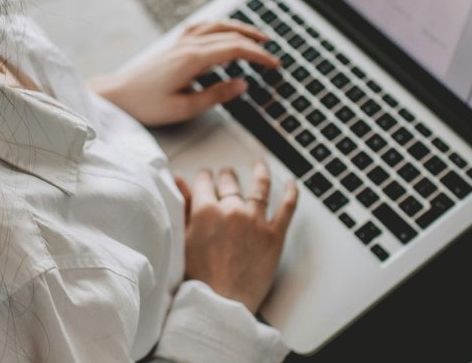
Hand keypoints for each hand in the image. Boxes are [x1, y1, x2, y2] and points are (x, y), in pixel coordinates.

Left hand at [90, 20, 279, 126]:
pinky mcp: (174, 45)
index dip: (258, 56)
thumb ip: (216, 95)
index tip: (274, 64)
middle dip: (255, 42)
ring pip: (216, 26)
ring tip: (257, 36)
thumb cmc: (146, 105)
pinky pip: (202, 27)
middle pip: (229, 35)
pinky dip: (219, 26)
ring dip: (240, 28)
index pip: (235, 49)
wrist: (117, 95)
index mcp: (193, 59)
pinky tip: (224, 30)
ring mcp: (180, 42)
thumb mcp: (184, 108)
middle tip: (272, 53)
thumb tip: (242, 84)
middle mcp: (187, 45)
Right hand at [175, 159, 299, 312]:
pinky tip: (292, 184)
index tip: (205, 178)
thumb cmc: (198, 279)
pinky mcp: (274, 236)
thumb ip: (182, 207)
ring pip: (260, 186)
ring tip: (259, 165)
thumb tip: (179, 181)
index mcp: (205, 210)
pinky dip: (291, 192)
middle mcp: (232, 210)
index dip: (204, 178)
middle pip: (230, 181)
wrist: (220, 305)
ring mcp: (255, 221)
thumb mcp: (182, 239)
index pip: (205, 181)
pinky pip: (287, 208)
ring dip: (259, 172)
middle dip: (226, 176)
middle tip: (226, 175)